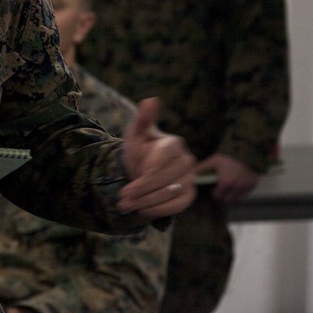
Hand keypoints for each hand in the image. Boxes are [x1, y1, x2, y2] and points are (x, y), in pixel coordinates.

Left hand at [118, 97, 195, 216]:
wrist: (143, 167)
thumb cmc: (140, 149)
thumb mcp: (135, 134)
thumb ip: (142, 119)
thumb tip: (150, 100)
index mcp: (174, 143)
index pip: (160, 165)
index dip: (143, 179)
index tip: (125, 189)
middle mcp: (187, 160)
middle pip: (164, 181)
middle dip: (141, 193)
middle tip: (121, 201)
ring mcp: (191, 178)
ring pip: (171, 195)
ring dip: (147, 204)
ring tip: (126, 207)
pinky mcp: (190, 194)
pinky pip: (178, 206)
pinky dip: (159, 211)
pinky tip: (142, 212)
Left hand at [196, 153, 258, 203]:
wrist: (247, 150)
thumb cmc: (228, 156)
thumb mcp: (214, 160)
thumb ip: (202, 168)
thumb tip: (191, 174)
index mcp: (225, 182)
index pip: (217, 196)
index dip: (215, 194)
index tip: (214, 190)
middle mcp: (236, 187)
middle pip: (227, 200)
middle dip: (223, 196)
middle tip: (221, 190)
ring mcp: (246, 187)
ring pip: (236, 198)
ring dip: (232, 195)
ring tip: (229, 187)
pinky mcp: (253, 185)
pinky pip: (245, 193)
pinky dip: (241, 191)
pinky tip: (238, 184)